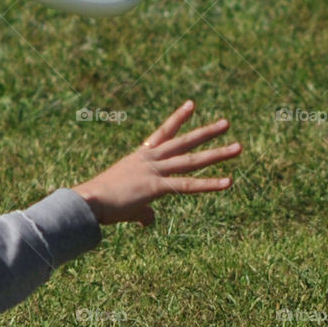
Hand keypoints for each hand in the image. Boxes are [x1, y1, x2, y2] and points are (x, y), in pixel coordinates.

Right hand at [72, 100, 240, 226]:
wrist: (88, 202)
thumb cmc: (102, 202)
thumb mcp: (128, 202)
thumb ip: (144, 211)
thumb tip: (149, 222)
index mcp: (140, 157)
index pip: (164, 133)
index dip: (179, 119)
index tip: (192, 105)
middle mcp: (150, 159)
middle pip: (184, 142)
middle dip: (206, 133)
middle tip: (226, 123)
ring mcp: (154, 171)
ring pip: (191, 160)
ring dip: (217, 153)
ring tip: (238, 147)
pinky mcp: (156, 187)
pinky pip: (188, 185)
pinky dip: (209, 184)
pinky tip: (229, 181)